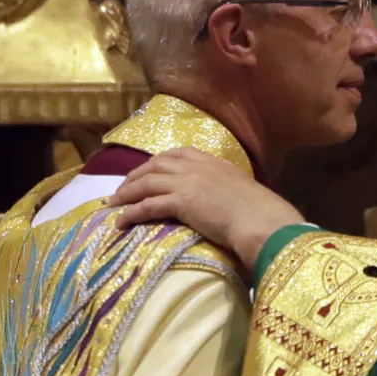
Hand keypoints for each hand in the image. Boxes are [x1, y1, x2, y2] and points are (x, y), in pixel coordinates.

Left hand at [109, 147, 305, 269]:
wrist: (262, 220)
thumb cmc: (260, 212)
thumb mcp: (244, 191)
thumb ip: (229, 190)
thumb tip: (226, 203)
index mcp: (214, 162)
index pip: (179, 153)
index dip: (159, 161)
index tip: (148, 169)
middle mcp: (198, 167)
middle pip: (156, 164)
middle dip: (136, 175)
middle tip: (122, 188)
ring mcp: (188, 182)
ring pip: (147, 182)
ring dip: (127, 193)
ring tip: (114, 204)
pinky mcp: (181, 202)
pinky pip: (148, 205)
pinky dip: (131, 213)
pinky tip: (121, 222)